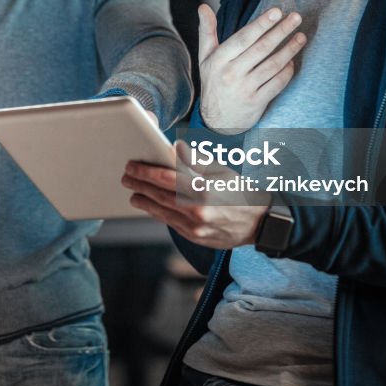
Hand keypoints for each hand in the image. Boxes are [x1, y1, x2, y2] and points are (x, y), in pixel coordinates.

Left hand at [122, 141, 270, 249]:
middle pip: (160, 195)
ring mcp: (196, 227)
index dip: (146, 171)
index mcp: (204, 189)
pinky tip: (151, 205)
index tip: (132, 165)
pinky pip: (171, 223)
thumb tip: (173, 148)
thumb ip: (195, 160)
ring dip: (144, 201)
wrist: (260, 223)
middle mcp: (198, 210)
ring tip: (133, 192)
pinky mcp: (196, 237)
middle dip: (140, 185)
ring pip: (162, 212)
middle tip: (126, 177)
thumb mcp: (221, 170)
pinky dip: (158, 213)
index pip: (167, 178)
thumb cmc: (239, 191)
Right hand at [197, 4, 305, 132]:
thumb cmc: (213, 82)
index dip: (261, 24)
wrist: (216, 120)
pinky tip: (292, 61)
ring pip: (272, 65)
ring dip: (289, 50)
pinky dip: (287, 71)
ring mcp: (245, 89)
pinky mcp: (257, 102)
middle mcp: (231, 73)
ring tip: (301, 37)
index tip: (277, 11)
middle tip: (296, 17)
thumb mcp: (205, 57)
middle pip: (261, 48)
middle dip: (281, 31)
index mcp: (218, 59)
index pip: (243, 38)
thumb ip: (206, 31)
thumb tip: (203, 6)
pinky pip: (277, 83)